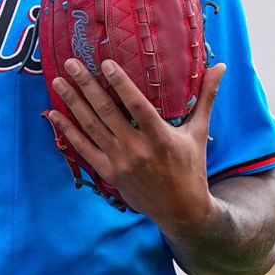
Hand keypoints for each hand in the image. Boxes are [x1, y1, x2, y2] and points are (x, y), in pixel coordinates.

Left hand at [46, 58, 226, 232]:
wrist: (182, 211)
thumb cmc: (192, 168)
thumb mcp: (199, 132)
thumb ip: (205, 98)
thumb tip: (221, 67)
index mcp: (160, 137)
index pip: (137, 105)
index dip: (121, 84)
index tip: (106, 63)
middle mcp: (137, 149)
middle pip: (106, 112)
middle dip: (86, 86)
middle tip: (70, 63)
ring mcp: (120, 162)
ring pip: (91, 127)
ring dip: (73, 103)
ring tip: (58, 82)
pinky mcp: (109, 173)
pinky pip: (83, 149)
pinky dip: (67, 131)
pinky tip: (54, 115)